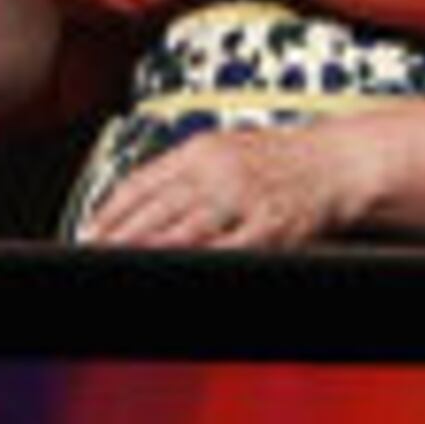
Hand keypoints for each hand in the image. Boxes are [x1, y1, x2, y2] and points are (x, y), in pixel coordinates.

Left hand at [79, 122, 360, 249]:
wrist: (337, 162)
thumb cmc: (278, 159)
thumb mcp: (226, 149)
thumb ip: (184, 172)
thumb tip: (137, 200)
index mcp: (202, 150)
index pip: (142, 181)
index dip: (110, 210)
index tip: (87, 232)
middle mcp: (220, 170)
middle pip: (156, 209)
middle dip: (119, 238)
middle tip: (93, 257)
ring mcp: (246, 198)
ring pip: (185, 231)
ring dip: (149, 252)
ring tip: (121, 269)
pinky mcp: (271, 225)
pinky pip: (228, 249)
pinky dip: (201, 263)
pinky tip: (179, 274)